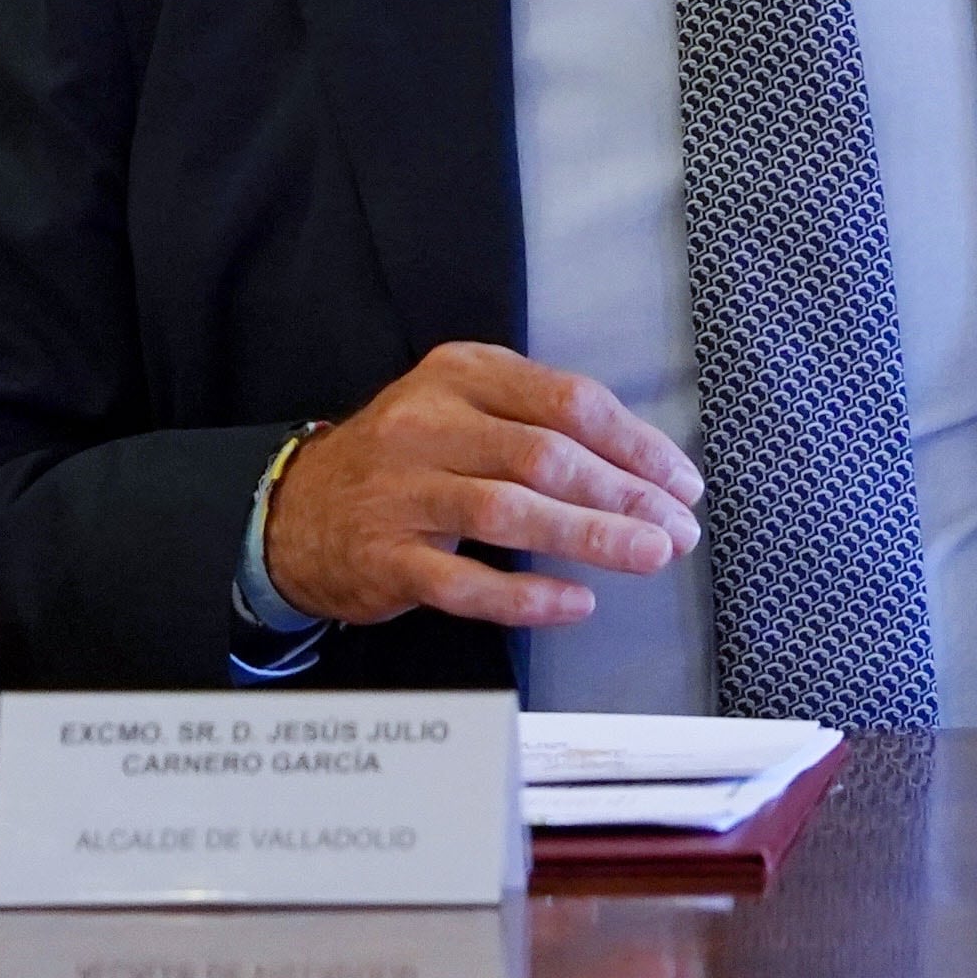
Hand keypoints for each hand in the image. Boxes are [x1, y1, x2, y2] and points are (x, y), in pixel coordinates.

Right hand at [267, 343, 704, 629]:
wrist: (295, 512)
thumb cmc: (409, 460)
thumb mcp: (466, 409)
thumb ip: (542, 422)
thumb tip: (645, 466)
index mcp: (464, 374)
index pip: (569, 402)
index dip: (635, 444)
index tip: (681, 482)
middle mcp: (429, 424)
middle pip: (547, 456)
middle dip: (625, 495)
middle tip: (677, 528)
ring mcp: (401, 492)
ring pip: (511, 512)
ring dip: (591, 537)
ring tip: (649, 555)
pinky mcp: (384, 557)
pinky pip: (465, 582)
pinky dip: (525, 596)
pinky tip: (575, 603)